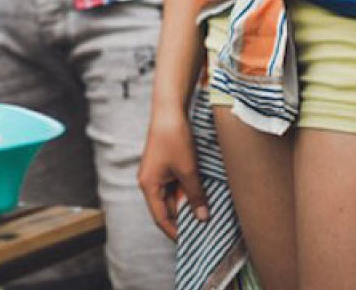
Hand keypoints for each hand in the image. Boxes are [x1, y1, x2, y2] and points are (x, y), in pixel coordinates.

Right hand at [139, 109, 208, 238]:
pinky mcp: (165, 166)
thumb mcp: (188, 170)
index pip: (161, 218)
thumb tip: (202, 217)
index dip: (174, 232)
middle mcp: (149, 182)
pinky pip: (176, 185)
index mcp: (148, 185)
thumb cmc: (174, 139)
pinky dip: (188, 192)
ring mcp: (157, 174)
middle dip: (184, 219)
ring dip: (188, 204)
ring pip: (173, 197)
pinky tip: (202, 196)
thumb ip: (195, 195)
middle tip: (203, 230)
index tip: (190, 243)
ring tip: (206, 214)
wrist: (169, 111)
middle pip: (167, 208)